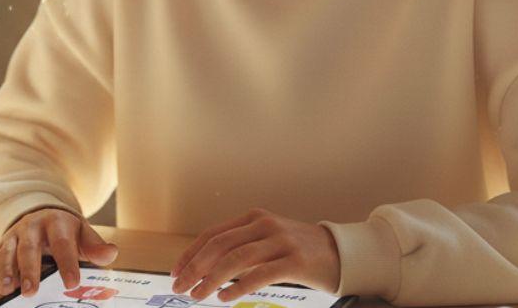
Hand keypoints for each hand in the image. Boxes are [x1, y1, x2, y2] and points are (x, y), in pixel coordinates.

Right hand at [0, 206, 118, 297]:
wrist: (42, 216)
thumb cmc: (65, 231)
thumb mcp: (82, 234)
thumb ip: (95, 246)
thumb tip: (111, 254)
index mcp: (56, 222)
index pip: (62, 244)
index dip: (67, 263)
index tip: (72, 283)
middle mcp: (32, 227)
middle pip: (29, 248)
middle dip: (30, 270)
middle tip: (31, 292)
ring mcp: (14, 236)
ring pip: (7, 252)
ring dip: (6, 271)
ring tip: (7, 289)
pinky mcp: (1, 246)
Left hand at [169, 208, 340, 302]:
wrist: (341, 253)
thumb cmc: (298, 251)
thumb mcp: (267, 241)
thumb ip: (241, 247)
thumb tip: (204, 268)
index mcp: (254, 218)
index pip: (212, 234)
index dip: (191, 254)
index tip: (176, 272)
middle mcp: (265, 225)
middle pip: (220, 245)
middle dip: (195, 267)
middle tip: (181, 287)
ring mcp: (281, 241)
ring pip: (236, 258)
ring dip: (212, 278)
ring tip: (199, 295)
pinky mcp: (295, 260)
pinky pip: (260, 274)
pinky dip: (238, 287)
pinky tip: (225, 298)